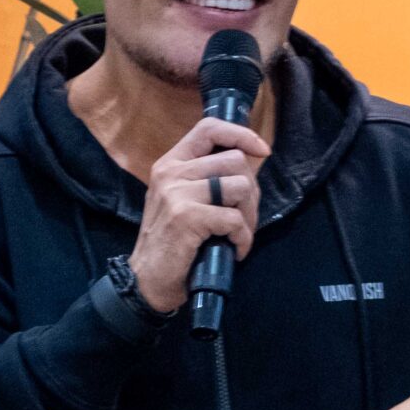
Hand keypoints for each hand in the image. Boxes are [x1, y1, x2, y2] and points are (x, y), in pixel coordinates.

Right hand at [129, 115, 269, 315]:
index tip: (262, 151)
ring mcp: (177, 193)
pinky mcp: (187, 217)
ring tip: (239, 235)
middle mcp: (171, 172)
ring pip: (240, 186)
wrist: (147, 281)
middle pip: (234, 160)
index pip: (209, 128)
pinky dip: (243, 238)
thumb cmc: (171, 242)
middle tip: (244, 219)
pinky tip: (234, 251)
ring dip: (249, 216)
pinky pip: (235, 218)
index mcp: (170, 163)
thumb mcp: (180, 199)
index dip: (241, 134)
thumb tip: (250, 161)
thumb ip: (206, 178)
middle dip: (251, 191)